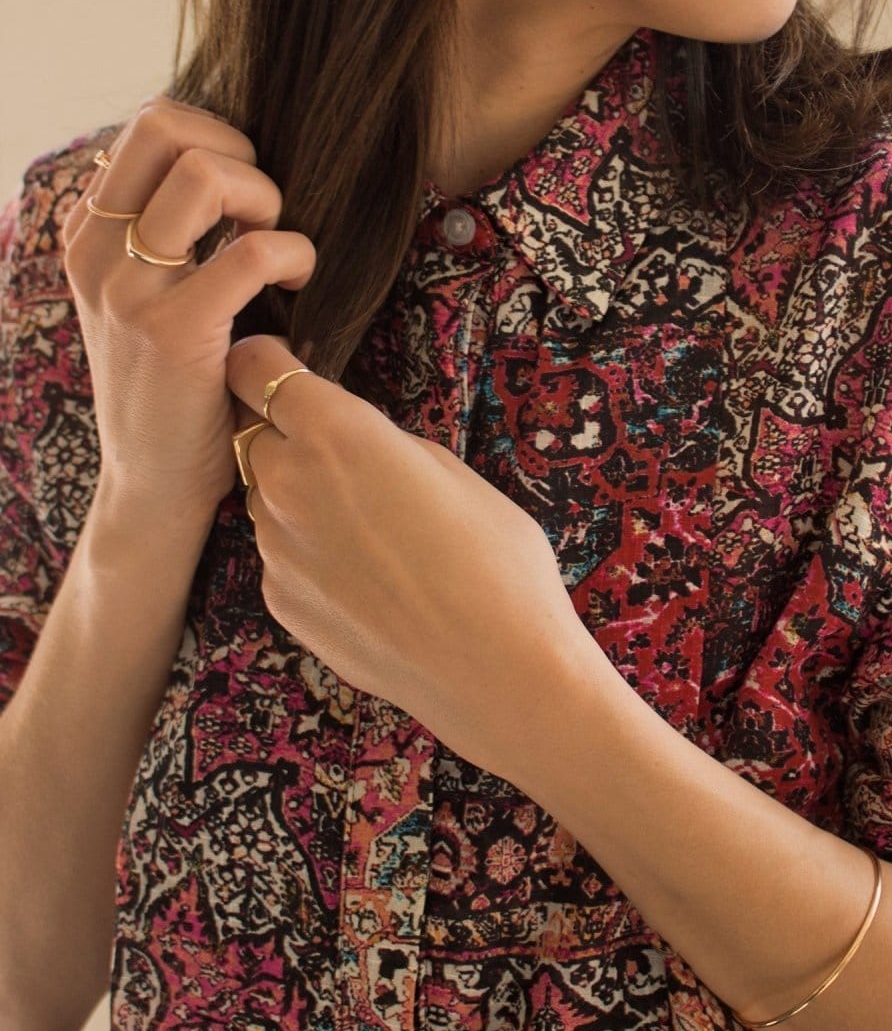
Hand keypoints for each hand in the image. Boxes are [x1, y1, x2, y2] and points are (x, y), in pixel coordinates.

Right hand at [60, 94, 314, 518]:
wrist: (154, 482)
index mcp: (89, 235)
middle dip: (240, 153)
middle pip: (167, 126)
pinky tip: (299, 282)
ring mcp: (130, 289)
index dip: (218, 139)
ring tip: (279, 248)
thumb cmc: (173, 389)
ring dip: (267, 199)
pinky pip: (253, 252)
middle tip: (264, 212)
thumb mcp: (150, 301)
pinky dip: (294, 254)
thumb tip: (238, 176)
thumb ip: (170, 238)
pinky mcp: (177, 329)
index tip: (246, 197)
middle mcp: (97, 251)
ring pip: (206, 176)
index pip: (148, 127)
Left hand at [225, 333, 600, 780]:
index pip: (254, 366)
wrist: (496, 670)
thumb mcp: (452, 471)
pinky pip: (280, 554)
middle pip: (254, 432)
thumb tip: (358, 444)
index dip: (264, 360)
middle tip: (345, 457)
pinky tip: (364, 576)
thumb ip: (385, 445)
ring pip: (266, 496)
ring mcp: (276, 550)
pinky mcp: (280, 602)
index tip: (282, 366)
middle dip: (286, 433)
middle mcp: (287, 484)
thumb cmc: (498, 562)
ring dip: (297, 494)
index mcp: (336, 434)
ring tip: (367, 527)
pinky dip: (306, 551)